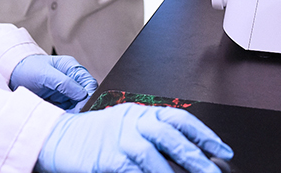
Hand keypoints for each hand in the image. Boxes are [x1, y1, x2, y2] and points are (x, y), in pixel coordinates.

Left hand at [10, 54, 96, 111]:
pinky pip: (68, 110)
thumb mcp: (45, 74)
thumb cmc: (29, 68)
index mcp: (72, 68)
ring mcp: (66, 91)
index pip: (89, 82)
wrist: (13, 74)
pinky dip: (67, 115)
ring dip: (74, 112)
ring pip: (78, 105)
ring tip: (66, 116)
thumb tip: (83, 94)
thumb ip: (64, 83)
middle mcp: (72, 80)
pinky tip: (61, 118)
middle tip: (75, 114)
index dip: (90, 94)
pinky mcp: (59, 101)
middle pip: (86, 96)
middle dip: (82, 106)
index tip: (84, 105)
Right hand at [35, 103, 232, 172]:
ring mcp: (119, 140)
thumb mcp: (125, 128)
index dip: (204, 135)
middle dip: (196, 157)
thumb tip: (188, 156)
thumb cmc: (93, 137)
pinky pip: (132, 172)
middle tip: (213, 172)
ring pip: (153, 157)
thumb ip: (152, 138)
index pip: (179, 119)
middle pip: (170, 136)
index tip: (222, 151)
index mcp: (140, 113)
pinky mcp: (107, 159)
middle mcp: (132, 122)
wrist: (57, 138)